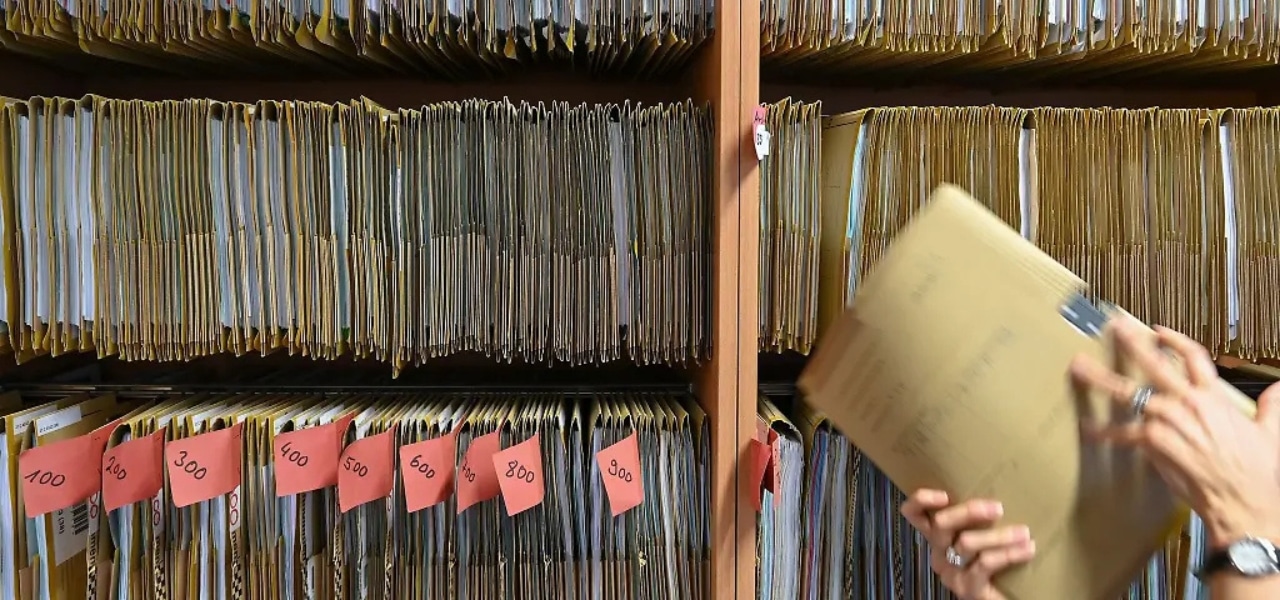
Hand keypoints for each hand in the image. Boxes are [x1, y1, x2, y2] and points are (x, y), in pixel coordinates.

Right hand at [901, 489, 1035, 599]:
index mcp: (940, 537)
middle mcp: (939, 553)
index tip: (945, 494)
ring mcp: (951, 573)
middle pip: (940, 524)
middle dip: (969, 511)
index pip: (914, 513)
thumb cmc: (1002, 561)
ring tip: (1024, 533)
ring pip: (965, 543)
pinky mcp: (968, 590)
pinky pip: (984, 564)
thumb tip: (1002, 486)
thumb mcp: (987, 534)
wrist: (1012, 595)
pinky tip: (1027, 549)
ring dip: (999, 535)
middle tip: (998, 508)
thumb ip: (983, 517)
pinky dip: (1008, 554)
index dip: (922, 500)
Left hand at [1070, 319, 1279, 548]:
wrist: (1241, 499)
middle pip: (1153, 364)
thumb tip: (1278, 390)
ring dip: (1101, 379)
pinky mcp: (1152, 442)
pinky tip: (1087, 428)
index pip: (1192, 356)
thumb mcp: (1271, 431)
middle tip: (1112, 328)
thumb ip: (1272, 406)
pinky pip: (1121, 433)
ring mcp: (1166, 420)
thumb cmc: (1255, 471)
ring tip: (1080, 366)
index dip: (1173, 340)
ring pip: (1127, 393)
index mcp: (1213, 396)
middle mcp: (1186, 402)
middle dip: (1130, 343)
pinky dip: (1102, 432)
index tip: (1157, 331)